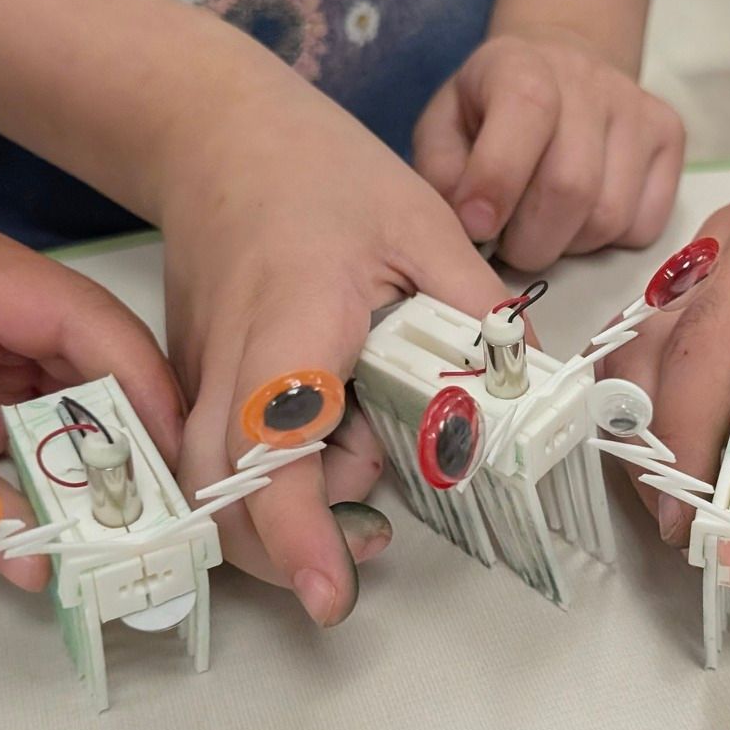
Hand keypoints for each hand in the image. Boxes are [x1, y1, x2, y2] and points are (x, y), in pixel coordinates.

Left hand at [0, 215, 182, 589]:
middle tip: (161, 512)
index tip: (176, 459)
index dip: (139, 386)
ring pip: (64, 403)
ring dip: (88, 467)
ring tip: (126, 531)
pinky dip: (44, 480)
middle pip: (87, 361)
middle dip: (124, 437)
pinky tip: (67, 529)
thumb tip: (34, 562)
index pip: (82, 317)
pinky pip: (24, 433)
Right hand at [159, 83, 508, 625]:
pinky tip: (329, 443)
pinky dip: (266, 489)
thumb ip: (477, 313)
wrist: (216, 135)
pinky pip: (216, 467)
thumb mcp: (422, 226)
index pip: (274, 448)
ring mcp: (197, 382)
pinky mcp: (192, 391)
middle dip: (300, 546)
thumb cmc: (321, 173)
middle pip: (230, 502)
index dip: (297, 532)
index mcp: (292, 323)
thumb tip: (537, 389)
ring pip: (216, 495)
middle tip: (377, 524)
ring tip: (362, 467)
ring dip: (286, 520)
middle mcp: (227, 366)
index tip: (330, 594)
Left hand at [413, 23, 684, 271]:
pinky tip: (583, 217)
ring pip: (609, 216)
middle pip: (571, 186)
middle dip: (530, 240)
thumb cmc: (489, 109)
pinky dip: (609, 241)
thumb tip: (473, 222)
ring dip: (568, 244)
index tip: (478, 226)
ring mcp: (638, 107)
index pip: (528, 112)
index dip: (499, 179)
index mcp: (520, 64)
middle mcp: (588, 79)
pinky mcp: (671, 137)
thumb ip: (442, 172)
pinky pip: (645, 224)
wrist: (559, 68)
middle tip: (509, 243)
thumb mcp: (443, 127)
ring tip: (544, 225)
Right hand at [603, 114, 729, 542]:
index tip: (692, 506)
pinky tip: (703, 469)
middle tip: (684, 521)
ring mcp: (712, 271)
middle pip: (650, 343)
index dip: (690, 422)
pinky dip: (670, 422)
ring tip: (689, 505)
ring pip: (637, 354)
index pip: (713, 331)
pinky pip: (664, 363)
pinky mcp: (710, 302)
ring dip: (650, 434)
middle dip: (654, 440)